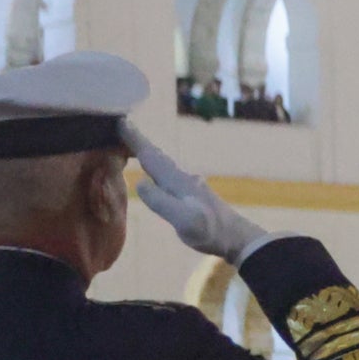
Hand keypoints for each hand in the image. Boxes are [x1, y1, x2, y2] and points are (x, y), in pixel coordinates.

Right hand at [122, 119, 273, 265]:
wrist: (238, 238)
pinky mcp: (194, 194)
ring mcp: (190, 185)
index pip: (151, 157)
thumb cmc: (210, 231)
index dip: (135, 140)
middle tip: (122, 126)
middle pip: (157, 156)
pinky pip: (169, 174)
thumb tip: (140, 182)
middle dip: (139, 142)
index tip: (120, 120)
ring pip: (164, 164)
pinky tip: (158, 173)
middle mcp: (183, 178)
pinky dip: (158, 167)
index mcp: (177, 182)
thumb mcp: (183, 220)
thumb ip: (161, 201)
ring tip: (134, 145)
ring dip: (148, 153)